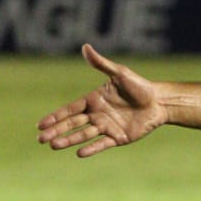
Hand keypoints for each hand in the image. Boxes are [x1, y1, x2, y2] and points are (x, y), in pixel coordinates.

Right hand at [37, 44, 168, 157]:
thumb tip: (85, 46)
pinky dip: (91, 148)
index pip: (70, 109)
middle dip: (56, 131)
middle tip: (40, 139)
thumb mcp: (120, 73)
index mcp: (93, 100)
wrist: (159, 102)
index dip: (55, 117)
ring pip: (83, 135)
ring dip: (68, 140)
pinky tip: (79, 153)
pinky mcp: (117, 138)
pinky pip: (101, 144)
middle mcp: (97, 115)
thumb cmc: (140, 86)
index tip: (41, 124)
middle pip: (72, 124)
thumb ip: (101, 63)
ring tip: (53, 145)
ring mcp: (106, 127)